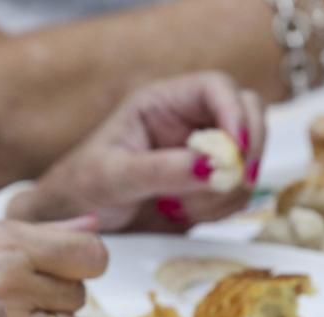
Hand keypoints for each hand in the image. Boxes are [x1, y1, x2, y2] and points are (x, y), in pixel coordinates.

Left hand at [14, 71, 265, 231]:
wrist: (75, 222)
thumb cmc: (82, 187)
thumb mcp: (113, 177)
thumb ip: (161, 170)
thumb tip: (212, 166)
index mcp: (163, 102)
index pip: (216, 88)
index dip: (235, 113)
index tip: (235, 149)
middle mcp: (189, 122)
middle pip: (248, 115)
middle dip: (246, 151)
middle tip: (231, 181)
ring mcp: (203, 154)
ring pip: (248, 159)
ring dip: (230, 187)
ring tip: (182, 207)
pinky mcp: (208, 186)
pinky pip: (238, 191)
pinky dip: (223, 207)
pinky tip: (184, 215)